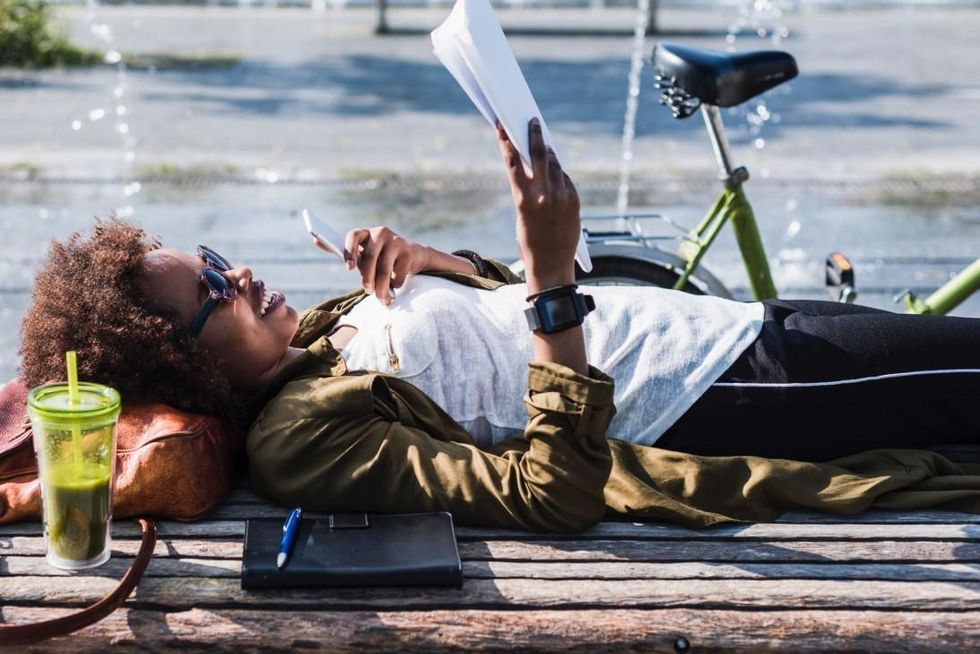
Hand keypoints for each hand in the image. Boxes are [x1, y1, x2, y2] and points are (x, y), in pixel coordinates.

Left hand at [342, 226, 428, 303]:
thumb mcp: (371, 259)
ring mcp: (395, 241)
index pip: (353, 236)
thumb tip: (366, 286)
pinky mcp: (408, 252)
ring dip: (381, 289)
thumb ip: (363, 266)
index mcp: (366, 234)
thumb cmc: (385, 259)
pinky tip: (396, 284)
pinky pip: (397, 275)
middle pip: (369, 257)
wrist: (414, 255)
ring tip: (382, 298)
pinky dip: (395, 285)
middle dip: (367, 279)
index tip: (349, 269)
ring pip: (384, 270)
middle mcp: (380, 233)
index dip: (349, 252)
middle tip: (368, 291)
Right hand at [496, 118, 579, 290]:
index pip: (513, 162)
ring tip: (545, 148)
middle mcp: (543, 194)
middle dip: (535, 135)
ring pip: (555, 165)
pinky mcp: (574, 200)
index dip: (507, 141)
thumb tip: (535, 165)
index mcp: (523, 199)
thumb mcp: (522, 214)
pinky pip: (566, 179)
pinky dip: (560, 176)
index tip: (503, 125)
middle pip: (539, 154)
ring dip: (549, 156)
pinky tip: (556, 177)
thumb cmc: (531, 241)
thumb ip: (526, 189)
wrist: (552, 264)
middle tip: (534, 121)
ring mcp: (561, 196)